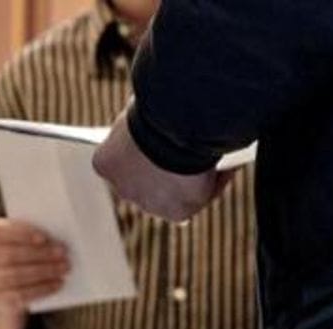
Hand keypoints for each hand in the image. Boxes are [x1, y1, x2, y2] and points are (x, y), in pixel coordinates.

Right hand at [0, 218, 68, 328]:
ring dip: (45, 271)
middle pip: (9, 256)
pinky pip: (22, 295)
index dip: (20, 235)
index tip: (43, 238)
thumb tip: (54, 237)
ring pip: (17, 275)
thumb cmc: (12, 258)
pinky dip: (43, 288)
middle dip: (39, 254)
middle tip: (62, 252)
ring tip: (64, 267)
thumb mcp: (13, 242)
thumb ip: (26, 235)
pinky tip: (58, 283)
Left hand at [93, 111, 229, 221]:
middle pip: (150, 181)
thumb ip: (149, 121)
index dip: (147, 151)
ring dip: (193, 179)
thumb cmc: (156, 110)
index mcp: (105, 163)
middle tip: (193, 151)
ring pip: (176, 193)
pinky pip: (200, 199)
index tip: (166, 138)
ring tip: (216, 159)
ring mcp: (149, 204)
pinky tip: (227, 168)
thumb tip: (166, 111)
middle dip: (170, 170)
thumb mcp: (145, 109)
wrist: (173, 128)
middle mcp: (123, 189)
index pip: (126, 160)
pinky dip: (214, 184)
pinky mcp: (177, 213)